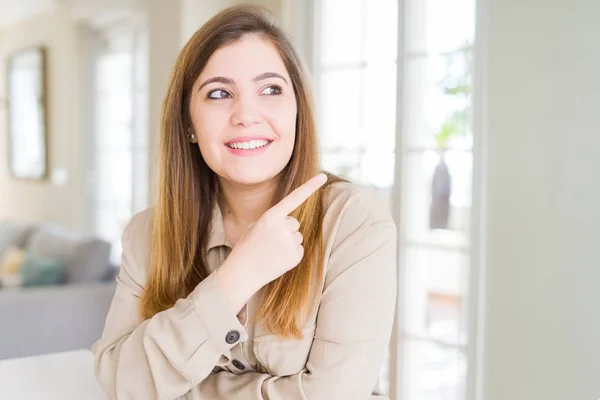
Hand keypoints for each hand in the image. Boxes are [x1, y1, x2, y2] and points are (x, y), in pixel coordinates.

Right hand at [217, 173, 327, 311]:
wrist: (242, 273)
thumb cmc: (247, 247)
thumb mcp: (256, 226)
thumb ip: (275, 220)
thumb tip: (292, 223)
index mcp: (270, 216)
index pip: (294, 198)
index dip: (309, 186)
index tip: (322, 176)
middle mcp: (282, 227)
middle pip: (294, 222)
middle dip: (284, 229)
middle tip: (268, 241)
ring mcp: (290, 243)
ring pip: (298, 236)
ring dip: (288, 241)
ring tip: (271, 250)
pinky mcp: (295, 257)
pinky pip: (299, 249)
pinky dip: (290, 253)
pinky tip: (277, 259)